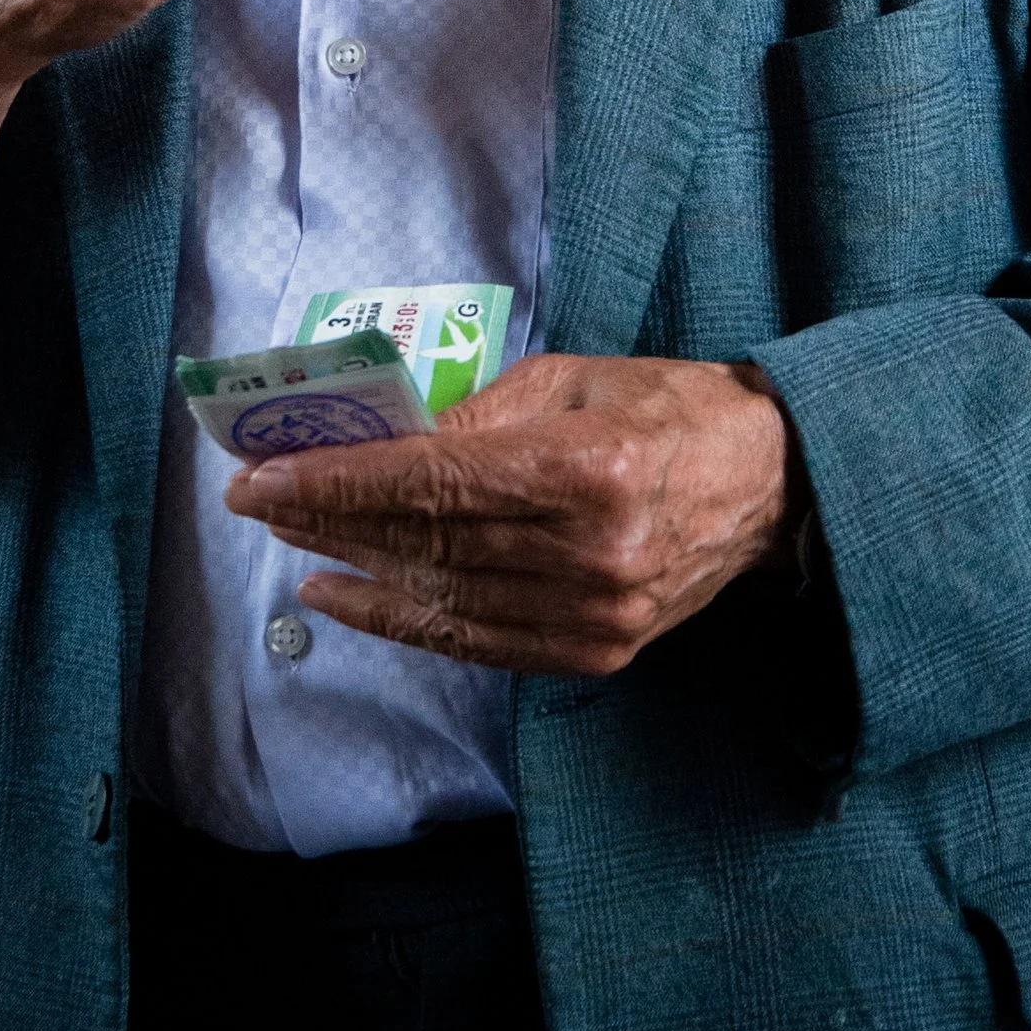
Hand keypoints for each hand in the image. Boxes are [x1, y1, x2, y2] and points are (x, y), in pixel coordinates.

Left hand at [225, 355, 802, 676]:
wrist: (769, 484)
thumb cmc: (669, 409)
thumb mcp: (572, 380)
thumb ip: (475, 415)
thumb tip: (379, 439)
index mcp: (588, 469)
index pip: (432, 482)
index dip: (338, 482)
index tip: (265, 475)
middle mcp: (589, 553)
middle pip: (427, 542)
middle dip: (329, 520)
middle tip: (261, 500)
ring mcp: (594, 614)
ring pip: (441, 597)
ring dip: (354, 569)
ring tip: (292, 542)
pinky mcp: (595, 651)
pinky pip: (475, 640)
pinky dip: (404, 620)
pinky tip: (348, 595)